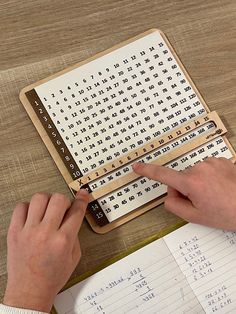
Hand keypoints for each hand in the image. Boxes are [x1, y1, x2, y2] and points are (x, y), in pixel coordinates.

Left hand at [3, 189, 88, 311]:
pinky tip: (33, 215)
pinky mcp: (14, 232)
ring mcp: (28, 231)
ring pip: (39, 198)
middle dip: (64, 201)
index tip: (82, 194)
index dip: (82, 199)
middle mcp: (46, 233)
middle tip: (63, 209)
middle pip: (58, 199)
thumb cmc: (51, 278)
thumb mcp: (74, 258)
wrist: (29, 292)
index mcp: (63, 241)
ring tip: (47, 210)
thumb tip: (73, 215)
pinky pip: (21, 207)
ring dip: (47, 201)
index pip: (76, 211)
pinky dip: (28, 207)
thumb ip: (75, 234)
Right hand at [133, 157, 235, 230]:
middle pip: (180, 179)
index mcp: (192, 182)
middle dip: (186, 190)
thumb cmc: (230, 213)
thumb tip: (170, 196)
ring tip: (214, 196)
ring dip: (198, 184)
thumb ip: (174, 206)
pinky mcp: (221, 160)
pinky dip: (209, 178)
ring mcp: (212, 162)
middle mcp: (201, 168)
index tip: (137, 166)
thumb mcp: (196, 217)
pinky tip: (219, 188)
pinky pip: (206, 169)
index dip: (147, 171)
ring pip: (194, 174)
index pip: (163, 175)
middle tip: (201, 203)